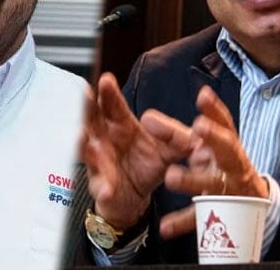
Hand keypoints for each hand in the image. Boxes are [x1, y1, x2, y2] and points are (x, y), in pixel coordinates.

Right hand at [79, 72, 194, 229]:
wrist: (136, 198)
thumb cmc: (148, 166)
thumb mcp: (169, 151)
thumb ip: (180, 138)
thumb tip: (198, 127)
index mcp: (121, 126)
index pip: (113, 106)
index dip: (109, 93)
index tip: (106, 80)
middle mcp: (105, 139)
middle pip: (91, 119)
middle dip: (87, 107)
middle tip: (84, 94)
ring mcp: (99, 162)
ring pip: (85, 149)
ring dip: (82, 142)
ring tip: (81, 135)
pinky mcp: (101, 186)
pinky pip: (100, 186)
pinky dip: (103, 187)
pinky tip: (106, 189)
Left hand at [157, 85, 268, 238]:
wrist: (248, 199)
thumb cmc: (217, 162)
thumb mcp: (201, 147)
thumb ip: (173, 133)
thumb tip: (147, 117)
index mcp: (226, 142)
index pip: (223, 123)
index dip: (214, 110)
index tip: (203, 96)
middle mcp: (230, 162)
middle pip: (226, 148)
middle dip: (214, 137)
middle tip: (198, 126)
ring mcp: (226, 188)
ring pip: (211, 182)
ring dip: (193, 179)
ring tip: (171, 177)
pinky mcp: (219, 213)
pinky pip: (200, 217)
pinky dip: (182, 221)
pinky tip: (166, 226)